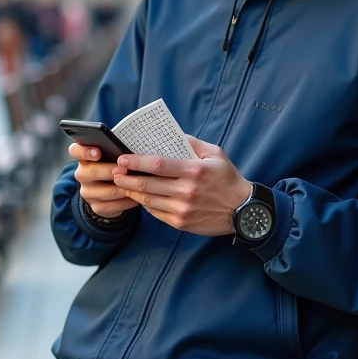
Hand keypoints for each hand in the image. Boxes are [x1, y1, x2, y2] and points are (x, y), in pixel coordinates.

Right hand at [69, 143, 136, 217]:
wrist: (110, 192)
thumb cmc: (114, 166)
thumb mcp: (112, 156)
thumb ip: (115, 151)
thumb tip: (129, 153)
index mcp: (84, 157)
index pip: (75, 151)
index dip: (85, 151)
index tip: (98, 153)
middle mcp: (82, 174)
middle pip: (91, 172)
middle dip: (110, 170)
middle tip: (125, 169)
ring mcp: (87, 192)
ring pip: (105, 191)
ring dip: (123, 187)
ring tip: (137, 183)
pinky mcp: (96, 207)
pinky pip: (113, 205)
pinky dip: (127, 201)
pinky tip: (136, 196)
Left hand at [112, 136, 252, 235]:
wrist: (243, 211)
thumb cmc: (228, 179)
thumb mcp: (215, 154)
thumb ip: (192, 143)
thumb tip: (171, 136)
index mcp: (194, 171)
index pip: (157, 164)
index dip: (136, 161)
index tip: (122, 158)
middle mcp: (186, 191)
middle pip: (147, 184)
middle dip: (126, 178)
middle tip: (114, 172)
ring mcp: (182, 209)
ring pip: (148, 200)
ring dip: (131, 191)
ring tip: (122, 183)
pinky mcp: (181, 223)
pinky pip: (155, 213)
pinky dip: (145, 204)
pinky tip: (140, 196)